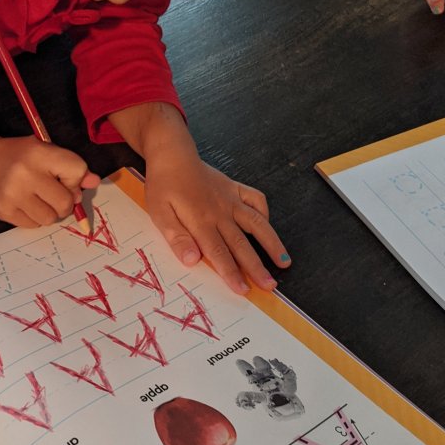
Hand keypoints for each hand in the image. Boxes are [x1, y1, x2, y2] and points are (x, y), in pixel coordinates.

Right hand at [0, 134, 99, 226]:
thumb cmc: (22, 157)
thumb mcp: (47, 151)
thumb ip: (72, 166)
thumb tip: (94, 182)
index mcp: (40, 153)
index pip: (77, 171)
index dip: (75, 179)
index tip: (64, 178)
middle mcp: (25, 174)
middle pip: (65, 202)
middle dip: (64, 201)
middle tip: (53, 193)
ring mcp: (13, 194)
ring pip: (51, 218)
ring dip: (50, 212)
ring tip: (39, 199)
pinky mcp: (4, 211)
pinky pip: (34, 225)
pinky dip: (35, 218)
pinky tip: (26, 204)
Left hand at [145, 148, 289, 294]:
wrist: (172, 155)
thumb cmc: (163, 186)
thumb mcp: (159, 213)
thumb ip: (176, 237)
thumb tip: (192, 260)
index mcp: (201, 222)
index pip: (219, 253)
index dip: (232, 273)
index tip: (243, 290)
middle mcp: (221, 212)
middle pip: (242, 244)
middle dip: (257, 267)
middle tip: (270, 286)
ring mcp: (231, 199)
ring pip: (257, 223)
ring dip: (272, 243)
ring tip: (284, 262)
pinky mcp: (235, 188)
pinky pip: (256, 199)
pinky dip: (265, 212)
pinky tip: (269, 226)